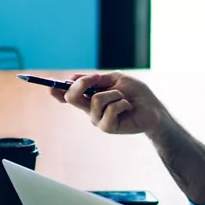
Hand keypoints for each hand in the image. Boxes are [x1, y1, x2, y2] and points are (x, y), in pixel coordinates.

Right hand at [49, 72, 166, 134]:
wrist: (153, 108)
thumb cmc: (136, 94)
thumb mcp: (115, 80)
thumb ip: (96, 79)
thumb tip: (73, 77)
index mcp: (90, 98)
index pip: (68, 96)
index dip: (57, 91)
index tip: (51, 86)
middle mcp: (90, 110)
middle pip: (72, 97)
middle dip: (82, 83)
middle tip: (97, 78)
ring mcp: (98, 120)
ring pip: (96, 100)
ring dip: (114, 94)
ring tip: (124, 99)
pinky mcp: (108, 127)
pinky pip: (110, 109)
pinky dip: (122, 103)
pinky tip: (128, 107)